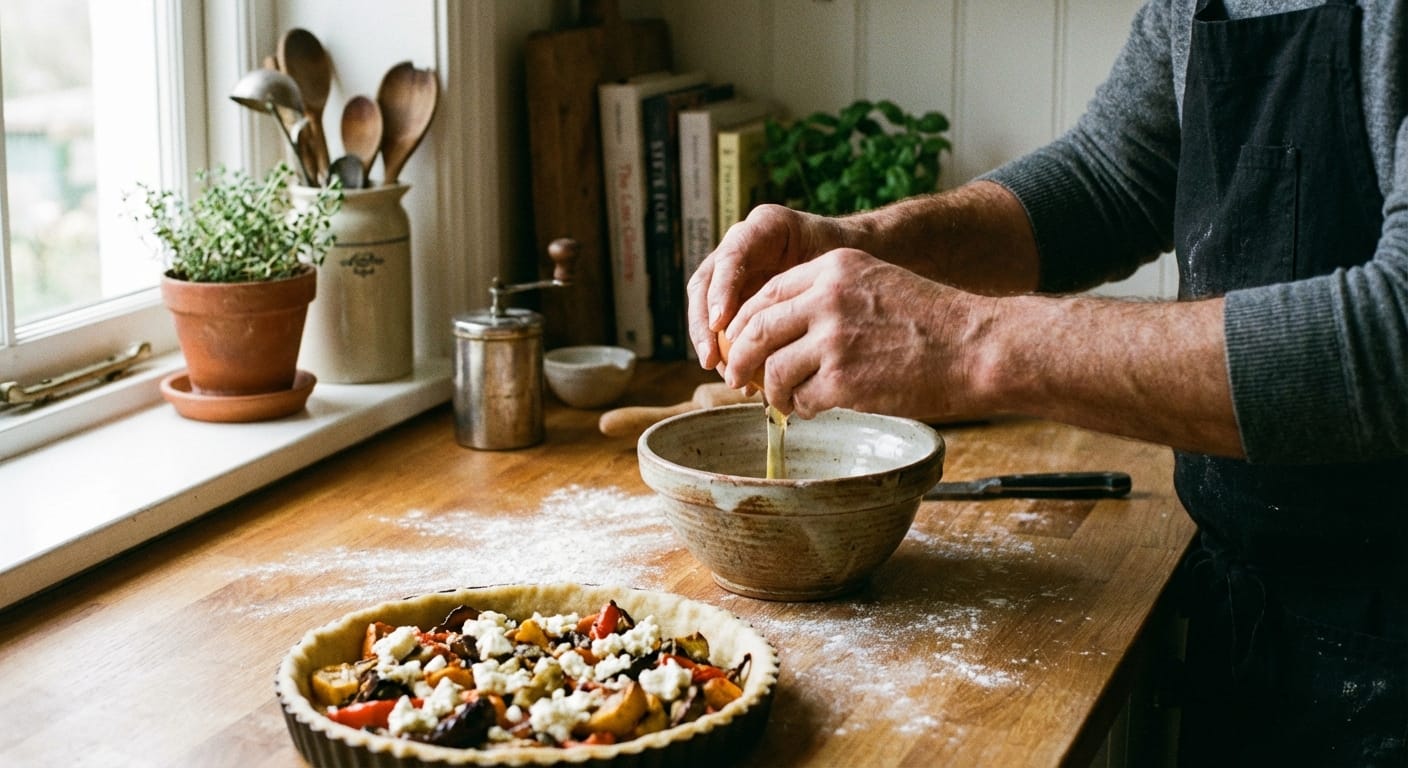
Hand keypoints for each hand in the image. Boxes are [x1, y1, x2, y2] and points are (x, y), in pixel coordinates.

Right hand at [687, 204, 849, 367]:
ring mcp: (735, 275)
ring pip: (706, 308)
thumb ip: (813, 282)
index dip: (721, 289)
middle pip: (704, 283)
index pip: (731, 255)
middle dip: (703, 323)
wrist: (853, 273)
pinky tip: (743, 382)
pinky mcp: (737, 302)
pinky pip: (723, 329)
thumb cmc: (849, 265)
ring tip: (727, 375)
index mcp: (765, 227)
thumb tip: (783, 323)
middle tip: (712, 358)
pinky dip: (729, 355)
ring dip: (709, 344)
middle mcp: (741, 248)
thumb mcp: (836, 266)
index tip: (720, 322)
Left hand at [718, 247, 989, 420]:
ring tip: (785, 400)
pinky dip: (802, 408)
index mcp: (833, 267)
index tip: (738, 343)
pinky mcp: (843, 380)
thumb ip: (829, 296)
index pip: (766, 293)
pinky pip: (801, 398)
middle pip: (755, 330)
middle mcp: (826, 298)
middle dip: (741, 359)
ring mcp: (833, 339)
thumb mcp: (875, 283)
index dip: (743, 322)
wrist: (975, 347)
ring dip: (772, 391)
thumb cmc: (931, 321)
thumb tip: (779, 328)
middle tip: (738, 378)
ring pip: (773, 370)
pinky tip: (816, 407)